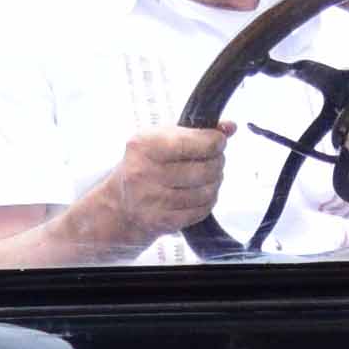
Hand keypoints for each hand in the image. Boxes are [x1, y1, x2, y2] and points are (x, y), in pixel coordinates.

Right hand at [27, 122, 228, 258]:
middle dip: (217, 163)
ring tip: (207, 178)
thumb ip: (195, 131)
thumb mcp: (161, 139)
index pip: (196, 143)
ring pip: (206, 192)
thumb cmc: (143, 165)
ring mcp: (151, 200)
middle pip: (205, 169)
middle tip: (214, 160)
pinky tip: (199, 195)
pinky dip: (206, 202)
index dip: (215, 142)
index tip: (218, 141)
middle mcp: (144, 172)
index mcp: (144, 145)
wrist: (117, 205)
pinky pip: (199, 211)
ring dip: (214, 184)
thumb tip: (230, 127)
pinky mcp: (160, 221)